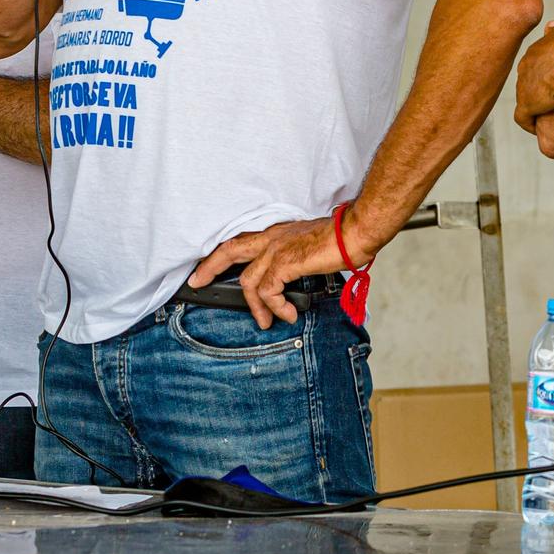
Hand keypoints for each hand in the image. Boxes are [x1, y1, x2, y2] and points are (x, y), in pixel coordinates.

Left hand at [188, 213, 369, 328]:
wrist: (355, 232)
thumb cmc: (341, 239)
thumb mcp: (309, 247)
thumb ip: (294, 260)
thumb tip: (289, 281)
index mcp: (277, 232)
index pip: (241, 240)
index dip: (220, 254)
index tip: (207, 266)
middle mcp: (272, 237)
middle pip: (229, 251)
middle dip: (209, 268)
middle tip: (197, 283)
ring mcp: (276, 249)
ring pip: (248, 281)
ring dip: (256, 306)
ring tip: (268, 321)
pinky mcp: (284, 262)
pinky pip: (267, 291)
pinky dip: (275, 307)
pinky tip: (288, 313)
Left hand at [515, 21, 553, 131]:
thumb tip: (552, 25)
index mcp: (534, 51)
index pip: (535, 66)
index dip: (545, 75)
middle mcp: (525, 67)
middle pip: (530, 82)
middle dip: (540, 89)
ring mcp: (524, 86)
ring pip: (528, 99)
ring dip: (538, 106)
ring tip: (552, 113)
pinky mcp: (527, 105)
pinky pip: (524, 118)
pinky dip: (531, 123)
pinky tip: (539, 126)